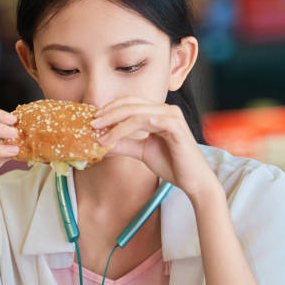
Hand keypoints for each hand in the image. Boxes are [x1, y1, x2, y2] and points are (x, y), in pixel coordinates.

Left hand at [92, 96, 217, 198]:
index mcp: (158, 112)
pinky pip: (148, 121)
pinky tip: (115, 135)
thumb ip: (124, 144)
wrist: (193, 180)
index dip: (110, 109)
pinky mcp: (175, 126)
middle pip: (131, 104)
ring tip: (100, 135)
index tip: (93, 120)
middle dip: (108, 113)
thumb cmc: (172, 164)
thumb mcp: (141, 152)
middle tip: (91, 124)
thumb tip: (100, 143)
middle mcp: (165, 110)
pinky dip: (128, 128)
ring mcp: (172, 116)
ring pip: (136, 112)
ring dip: (115, 123)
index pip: (130, 103)